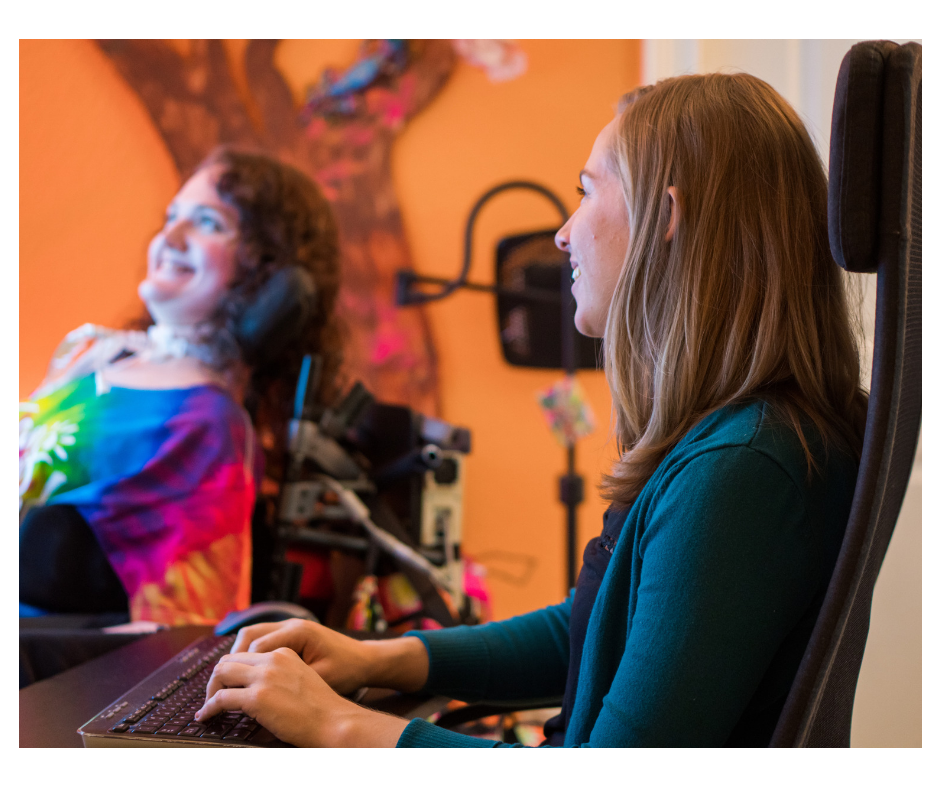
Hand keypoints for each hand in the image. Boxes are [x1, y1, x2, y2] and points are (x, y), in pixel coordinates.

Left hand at [196, 648, 406, 746]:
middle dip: (216, 678)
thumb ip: (281, 675)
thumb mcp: (302, 678)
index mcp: (284, 652)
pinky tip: (206, 716)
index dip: (231, 669)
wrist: (334, 720)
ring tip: (207, 706)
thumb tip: (260, 688)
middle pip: (229, 659)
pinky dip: (209, 708)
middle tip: (212, 695)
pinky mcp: (257, 697)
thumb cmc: (322, 708)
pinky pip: (221, 698)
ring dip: (210, 691)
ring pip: (221, 674)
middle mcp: (273, 659)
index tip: (226, 683)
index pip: (246, 653)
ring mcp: (264, 676)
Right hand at [229, 618, 371, 694]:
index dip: (234, 673)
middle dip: (229, 663)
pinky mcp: (292, 634)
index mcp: (297, 633)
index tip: (221, 695)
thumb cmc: (346, 671)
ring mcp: (291, 626)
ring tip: (226, 682)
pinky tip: (245, 673)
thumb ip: (285, 683)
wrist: (365, 660)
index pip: (253, 649)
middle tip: (216, 689)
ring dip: (237, 657)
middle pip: (247, 637)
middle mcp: (291, 625)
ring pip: (251, 635)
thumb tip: (250, 696)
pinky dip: (249, 654)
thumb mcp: (318, 679)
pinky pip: (261, 638)